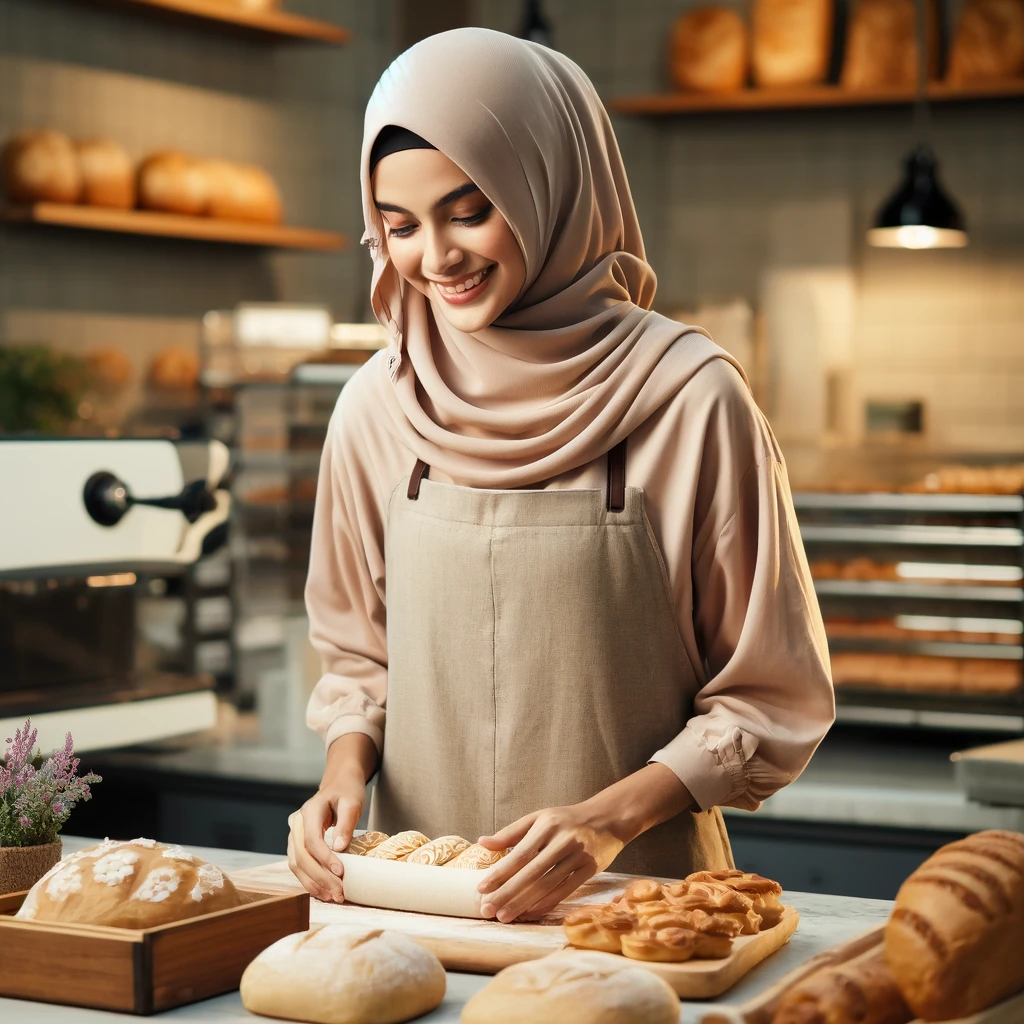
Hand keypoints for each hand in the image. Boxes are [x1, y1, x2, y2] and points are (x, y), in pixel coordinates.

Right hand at [286, 732, 376, 902]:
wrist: (339, 784)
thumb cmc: (347, 791)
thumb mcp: (352, 802)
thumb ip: (345, 823)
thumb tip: (339, 849)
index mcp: (308, 811)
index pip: (311, 839)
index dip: (324, 858)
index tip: (341, 872)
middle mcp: (296, 824)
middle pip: (301, 856)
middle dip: (319, 877)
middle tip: (339, 892)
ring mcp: (294, 835)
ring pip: (296, 864)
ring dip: (313, 883)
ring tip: (333, 896)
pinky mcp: (298, 845)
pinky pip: (299, 865)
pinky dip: (310, 880)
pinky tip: (324, 892)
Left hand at [474, 803, 625, 922]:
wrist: (607, 818)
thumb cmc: (565, 819)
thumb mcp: (539, 818)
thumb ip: (511, 832)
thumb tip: (482, 842)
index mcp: (546, 825)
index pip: (519, 853)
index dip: (500, 873)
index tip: (481, 888)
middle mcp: (562, 840)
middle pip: (531, 873)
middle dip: (507, 893)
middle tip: (487, 909)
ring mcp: (578, 856)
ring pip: (547, 885)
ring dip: (523, 903)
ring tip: (504, 916)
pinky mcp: (590, 869)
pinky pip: (565, 891)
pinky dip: (546, 904)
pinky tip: (529, 913)